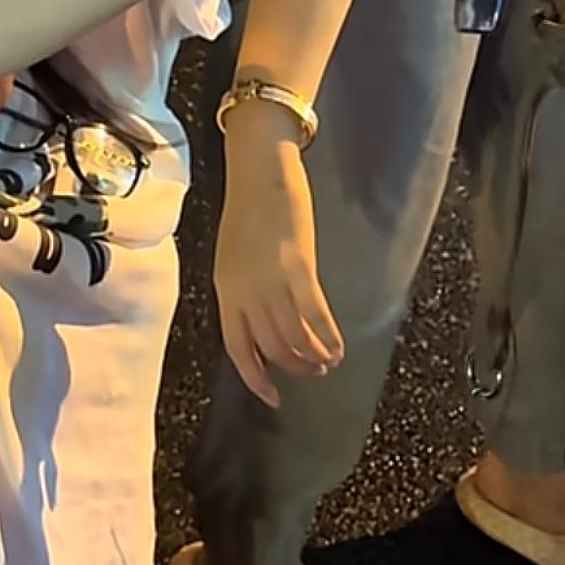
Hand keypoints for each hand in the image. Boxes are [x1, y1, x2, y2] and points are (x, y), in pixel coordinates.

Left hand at [215, 100, 343, 406]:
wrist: (259, 168)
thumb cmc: (249, 207)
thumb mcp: (236, 255)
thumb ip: (245, 288)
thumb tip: (265, 318)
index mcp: (225, 288)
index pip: (237, 347)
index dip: (255, 377)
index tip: (272, 396)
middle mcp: (244, 291)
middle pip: (270, 346)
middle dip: (293, 366)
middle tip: (313, 372)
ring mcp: (270, 280)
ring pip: (292, 336)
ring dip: (313, 355)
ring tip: (328, 362)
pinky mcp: (298, 267)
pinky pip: (313, 314)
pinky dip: (327, 335)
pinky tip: (338, 346)